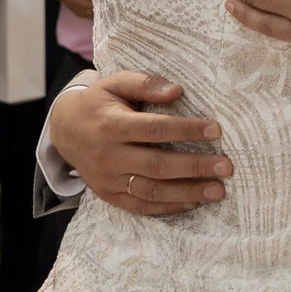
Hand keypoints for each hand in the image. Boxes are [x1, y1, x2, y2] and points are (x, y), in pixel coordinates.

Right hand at [51, 72, 230, 214]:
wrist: (64, 130)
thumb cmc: (99, 103)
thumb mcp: (116, 83)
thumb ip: (145, 84)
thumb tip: (177, 91)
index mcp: (112, 125)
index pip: (155, 130)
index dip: (186, 130)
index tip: (216, 130)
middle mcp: (109, 155)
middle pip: (157, 165)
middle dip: (194, 167)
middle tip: (226, 166)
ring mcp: (108, 179)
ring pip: (151, 191)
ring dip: (187, 192)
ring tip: (218, 191)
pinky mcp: (109, 195)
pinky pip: (140, 206)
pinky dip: (168, 208)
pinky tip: (193, 202)